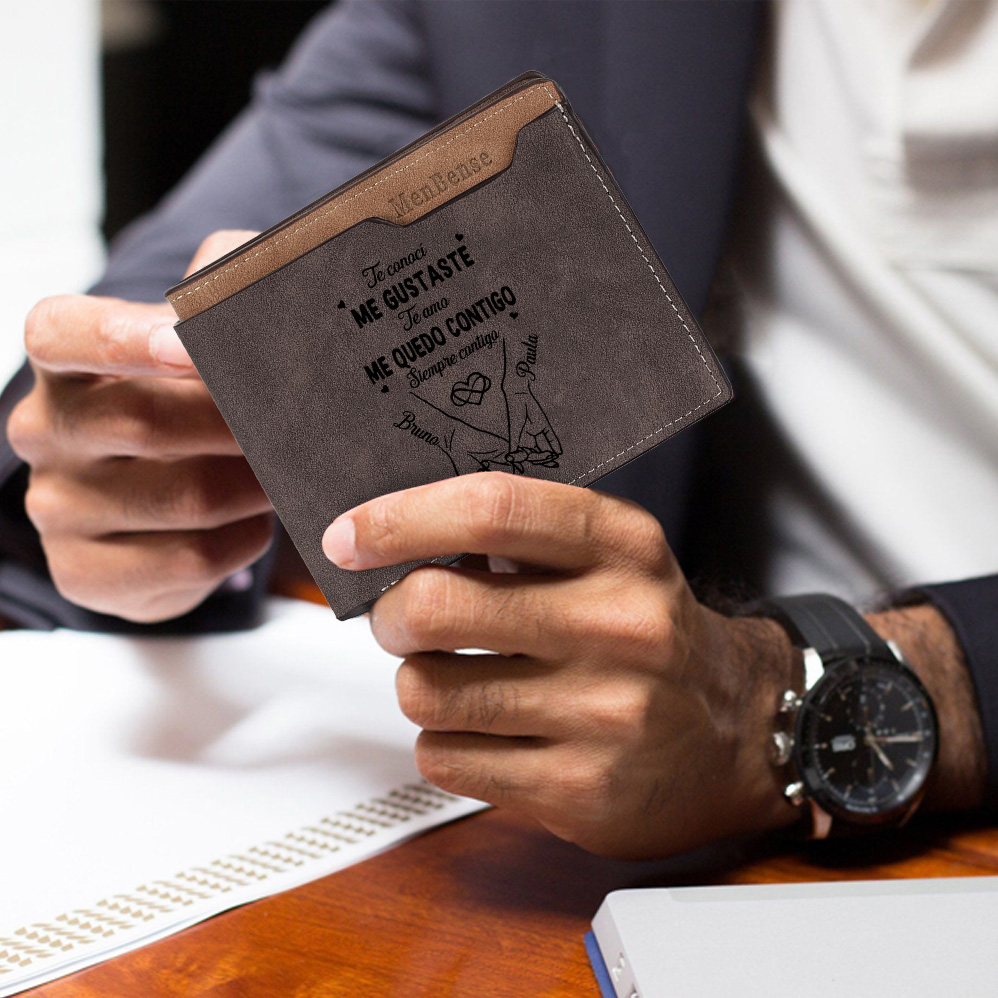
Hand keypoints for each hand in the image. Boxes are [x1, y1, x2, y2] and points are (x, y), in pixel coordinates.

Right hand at [7, 231, 274, 622]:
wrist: (172, 509)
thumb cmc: (195, 404)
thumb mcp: (208, 338)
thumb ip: (228, 288)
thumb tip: (263, 281)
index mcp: (64, 362)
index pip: (64, 334)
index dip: (126, 338)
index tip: (190, 344)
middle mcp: (45, 432)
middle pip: (147, 423)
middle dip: (241, 424)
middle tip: (304, 424)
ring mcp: (56, 508)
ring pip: (184, 498)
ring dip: (258, 485)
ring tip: (290, 471)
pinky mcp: (83, 573)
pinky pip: (190, 560)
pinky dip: (245, 541)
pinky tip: (254, 522)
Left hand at [322, 472, 799, 857]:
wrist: (739, 734)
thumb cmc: (648, 632)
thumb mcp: (612, 557)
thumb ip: (521, 536)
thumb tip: (397, 533)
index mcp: (623, 547)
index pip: (492, 509)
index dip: (401, 518)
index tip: (350, 536)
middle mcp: (620, 624)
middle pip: (437, 604)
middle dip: (392, 612)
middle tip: (401, 615)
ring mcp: (604, 713)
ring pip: (426, 688)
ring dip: (418, 680)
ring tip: (453, 676)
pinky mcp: (580, 788)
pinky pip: (444, 757)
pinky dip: (443, 740)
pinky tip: (487, 729)